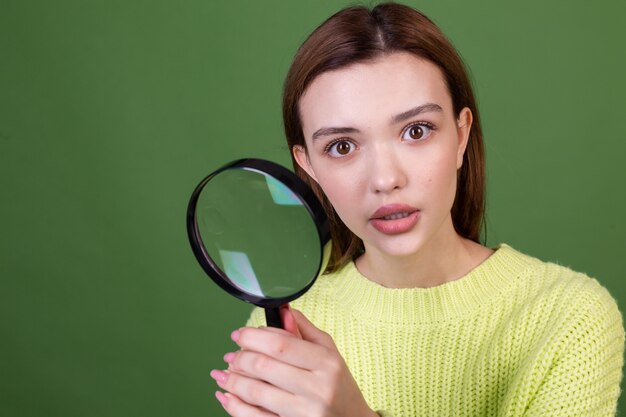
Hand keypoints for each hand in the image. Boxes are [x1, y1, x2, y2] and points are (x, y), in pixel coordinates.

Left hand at [210, 306, 377, 416]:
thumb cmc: (340, 386)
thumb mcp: (330, 353)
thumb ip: (305, 331)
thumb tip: (284, 311)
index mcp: (326, 363)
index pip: (281, 345)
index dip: (253, 337)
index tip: (239, 334)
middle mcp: (316, 388)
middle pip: (265, 366)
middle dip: (240, 358)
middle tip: (231, 355)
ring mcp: (305, 412)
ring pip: (257, 392)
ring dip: (233, 381)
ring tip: (223, 373)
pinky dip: (236, 407)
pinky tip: (226, 396)